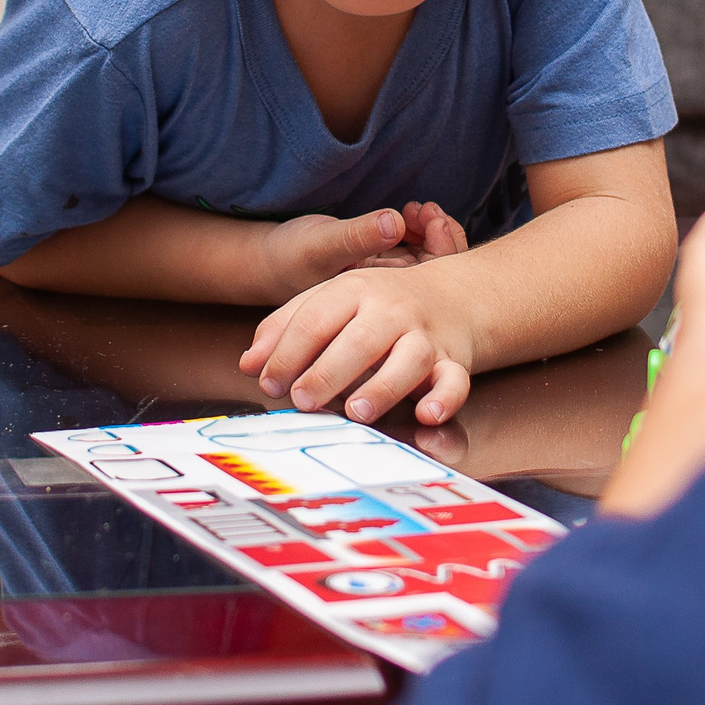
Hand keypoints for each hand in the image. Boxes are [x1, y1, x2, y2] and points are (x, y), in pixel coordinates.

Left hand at [240, 211, 477, 424]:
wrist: (451, 295)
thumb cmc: (376, 306)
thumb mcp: (329, 302)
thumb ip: (286, 328)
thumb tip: (249, 364)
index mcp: (354, 290)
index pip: (314, 319)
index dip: (288, 353)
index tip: (269, 382)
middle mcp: (390, 310)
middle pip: (359, 339)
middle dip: (328, 372)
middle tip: (302, 400)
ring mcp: (424, 335)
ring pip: (408, 358)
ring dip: (383, 387)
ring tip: (356, 411)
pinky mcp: (453, 361)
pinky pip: (454, 380)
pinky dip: (444, 399)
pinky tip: (427, 414)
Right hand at [252, 201, 463, 295]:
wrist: (269, 260)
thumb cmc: (292, 257)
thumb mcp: (322, 245)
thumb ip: (356, 237)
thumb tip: (395, 223)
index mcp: (381, 304)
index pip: (431, 286)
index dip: (443, 251)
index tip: (434, 222)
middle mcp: (388, 296)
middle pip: (437, 273)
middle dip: (442, 238)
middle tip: (430, 211)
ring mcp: (386, 279)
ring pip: (427, 259)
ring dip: (430, 230)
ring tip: (418, 208)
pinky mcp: (380, 260)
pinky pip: (413, 247)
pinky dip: (417, 226)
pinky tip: (410, 210)